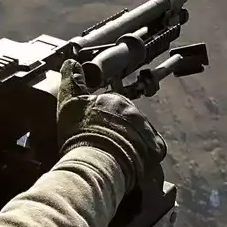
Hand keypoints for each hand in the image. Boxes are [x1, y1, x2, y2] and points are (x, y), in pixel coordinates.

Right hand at [55, 59, 166, 191]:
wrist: (97, 161)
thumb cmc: (81, 135)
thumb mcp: (70, 103)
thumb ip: (71, 81)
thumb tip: (71, 62)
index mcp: (114, 100)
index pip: (111, 106)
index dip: (101, 119)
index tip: (93, 130)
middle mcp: (133, 111)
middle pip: (127, 120)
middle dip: (118, 131)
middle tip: (104, 146)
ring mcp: (146, 128)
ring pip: (140, 134)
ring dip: (131, 143)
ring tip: (115, 158)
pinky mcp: (156, 148)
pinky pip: (153, 150)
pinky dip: (145, 156)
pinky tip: (131, 163)